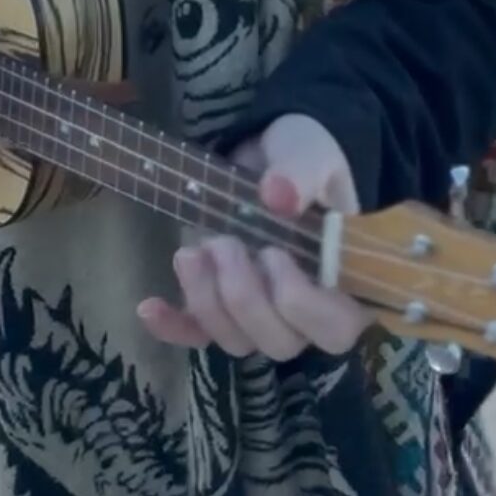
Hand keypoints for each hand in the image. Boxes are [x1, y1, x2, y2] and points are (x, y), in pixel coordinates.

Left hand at [137, 113, 370, 362]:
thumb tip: (278, 196)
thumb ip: (301, 173)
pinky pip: (199, 335)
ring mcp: (264, 313)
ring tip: (192, 251)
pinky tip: (149, 307)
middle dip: (245, 298)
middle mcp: (308, 310)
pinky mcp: (224, 307)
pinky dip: (173, 327)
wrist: (272, 155)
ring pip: (238, 342)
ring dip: (208, 302)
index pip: (338, 326)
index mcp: (346, 278)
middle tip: (224, 243)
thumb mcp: (310, 153)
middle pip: (281, 342)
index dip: (304, 308)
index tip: (274, 255)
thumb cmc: (306, 158)